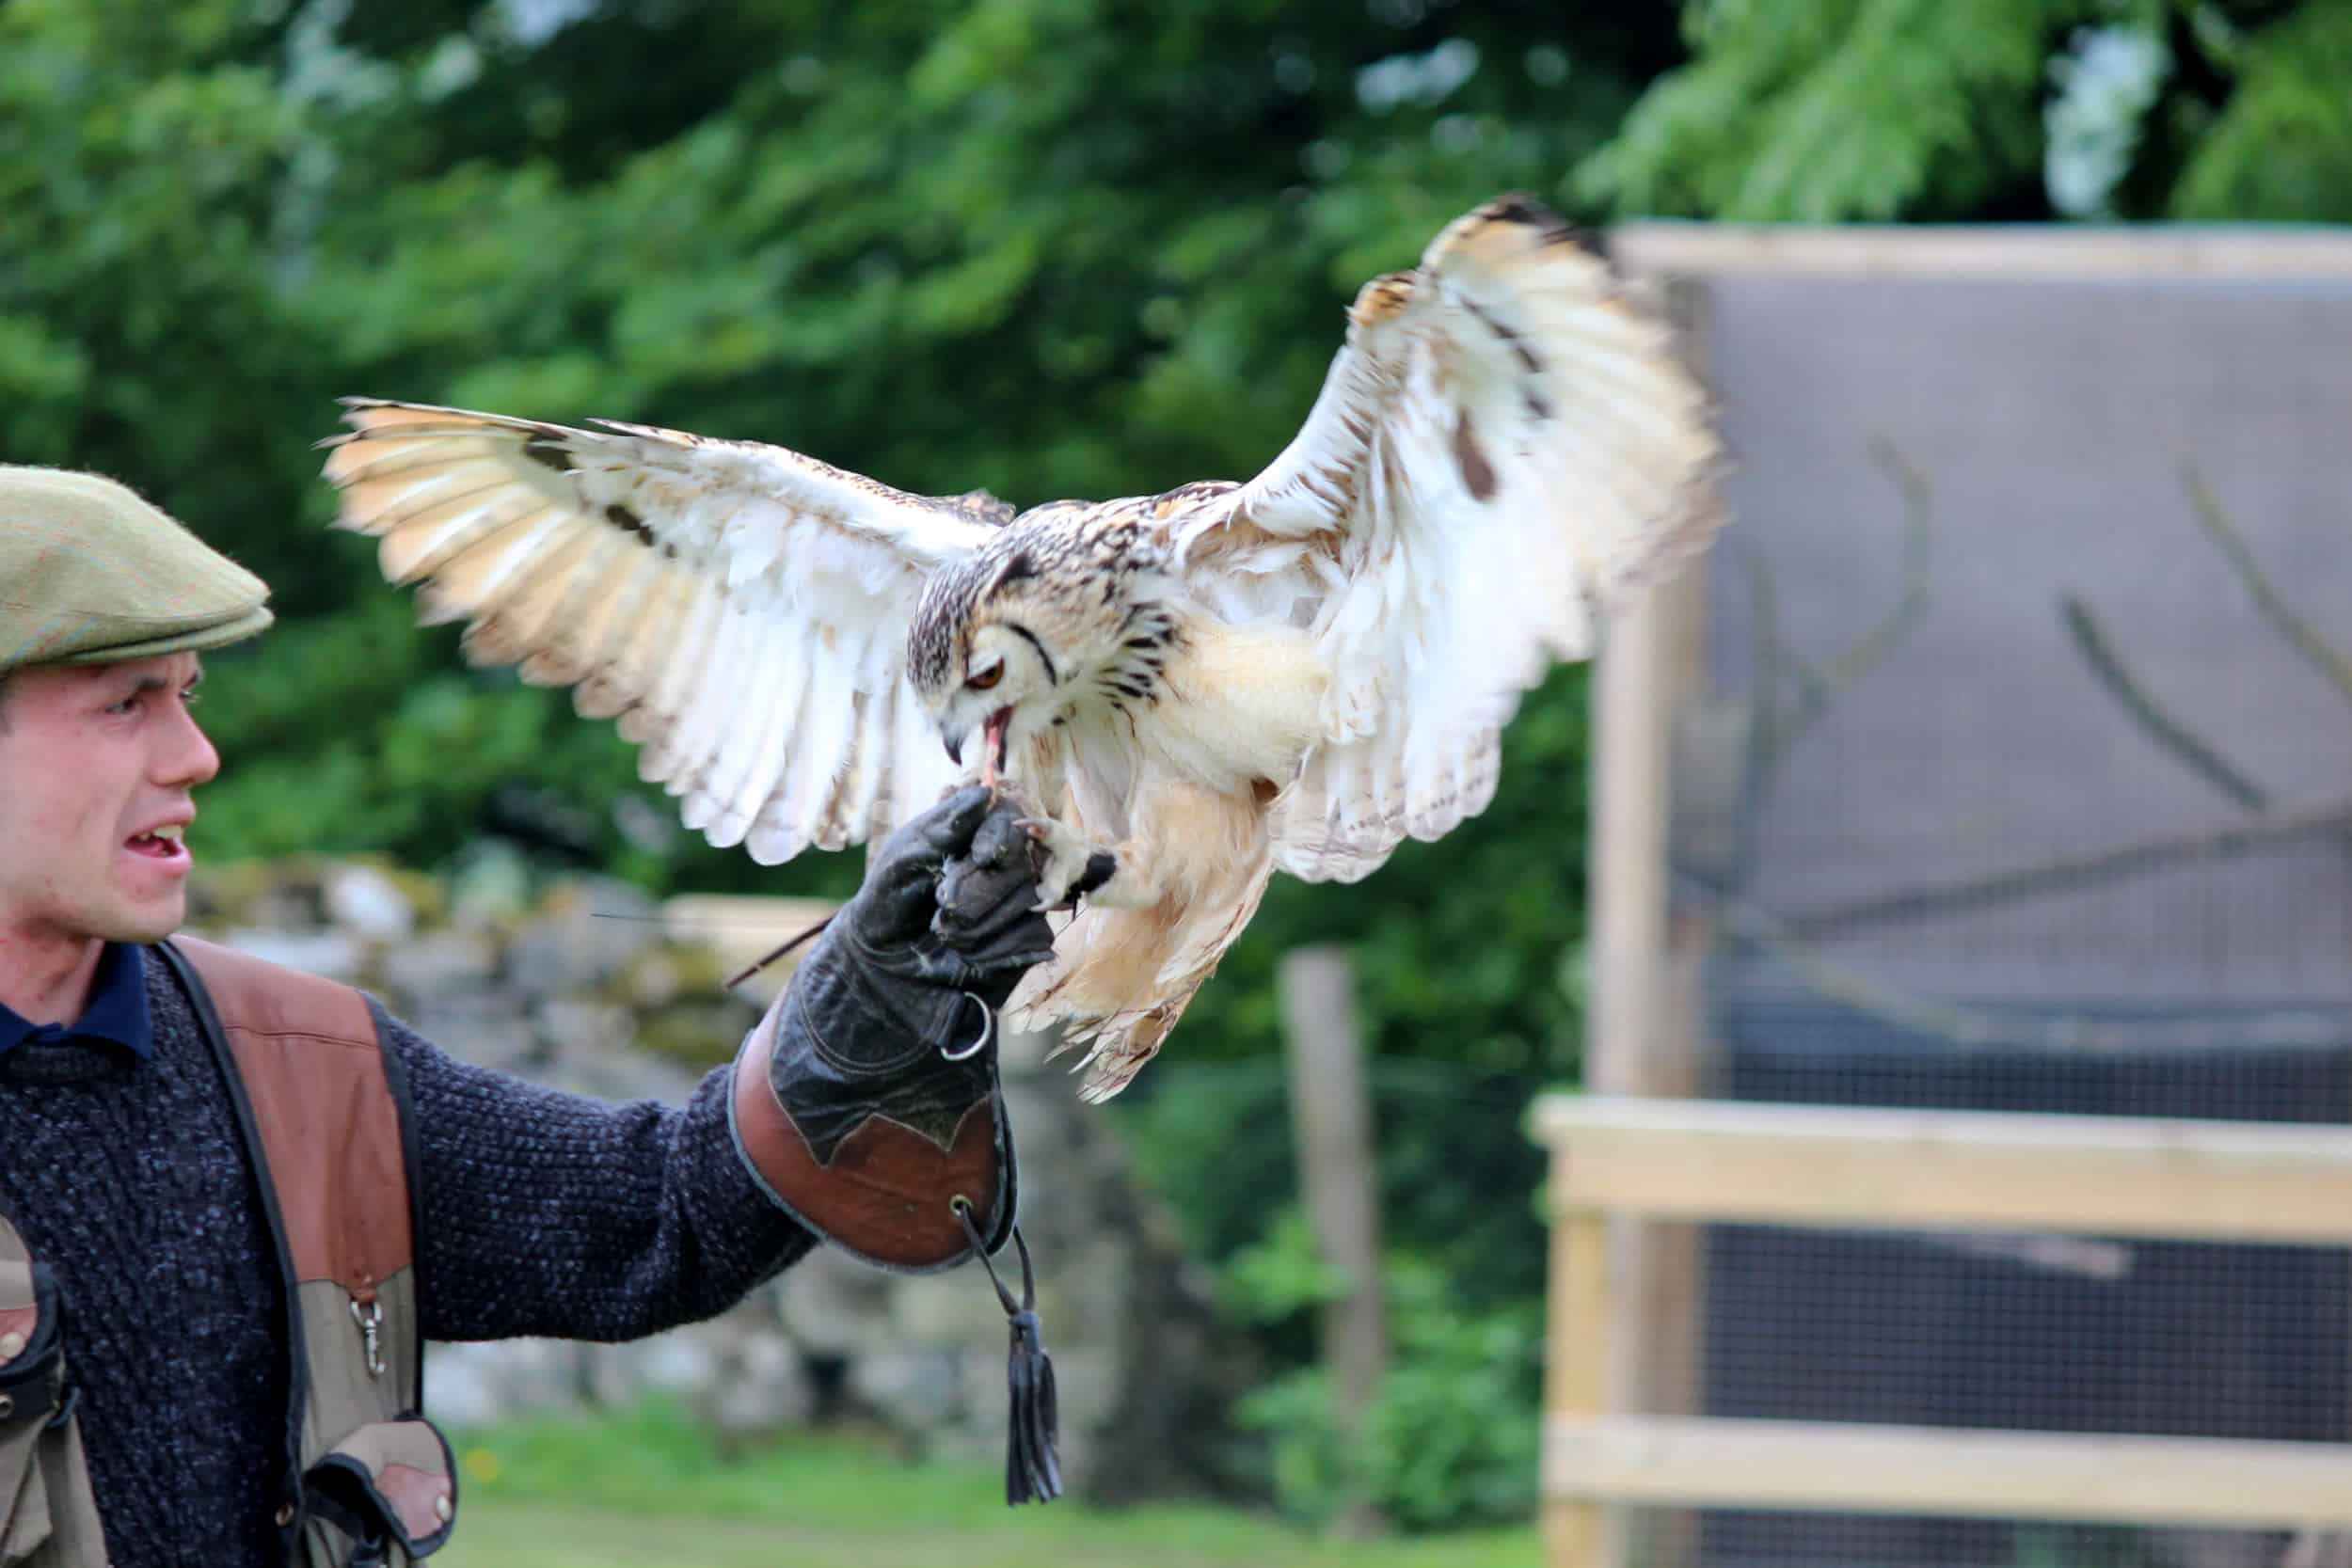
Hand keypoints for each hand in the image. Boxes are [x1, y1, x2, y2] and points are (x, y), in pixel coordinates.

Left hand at [791, 787, 1056, 1074]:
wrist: (881, 967)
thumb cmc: (887, 902)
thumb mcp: (903, 858)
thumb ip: (944, 826)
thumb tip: (985, 791)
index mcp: (973, 833)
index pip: (1009, 818)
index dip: (1001, 836)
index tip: (982, 856)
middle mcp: (1002, 863)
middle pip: (1020, 861)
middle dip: (980, 887)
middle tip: (942, 904)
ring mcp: (1017, 901)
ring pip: (1027, 900)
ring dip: (980, 922)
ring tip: (943, 932)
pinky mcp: (1025, 940)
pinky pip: (1031, 936)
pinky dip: (994, 948)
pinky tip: (966, 954)